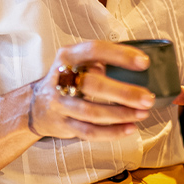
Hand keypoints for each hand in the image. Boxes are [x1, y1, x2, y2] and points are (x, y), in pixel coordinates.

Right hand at [27, 41, 156, 140]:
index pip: (94, 50)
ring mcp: (59, 103)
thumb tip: (146, 64)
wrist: (35, 105)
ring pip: (91, 112)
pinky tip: (130, 128)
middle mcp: (60, 78)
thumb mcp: (78, 62)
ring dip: (120, 114)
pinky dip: (111, 132)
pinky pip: (88, 132)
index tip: (144, 63)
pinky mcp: (63, 124)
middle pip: (92, 85)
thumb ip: (105, 62)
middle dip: (124, 92)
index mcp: (68, 56)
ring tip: (143, 113)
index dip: (120, 55)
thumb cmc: (68, 79)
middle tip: (148, 98)